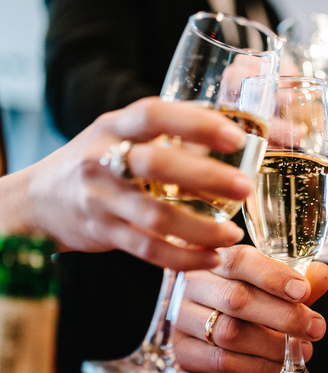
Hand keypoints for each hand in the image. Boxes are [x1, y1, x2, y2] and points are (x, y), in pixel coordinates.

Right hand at [1, 97, 252, 270]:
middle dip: (206, 177)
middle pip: (156, 165)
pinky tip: (211, 258)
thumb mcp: (121, 133)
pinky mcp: (104, 233)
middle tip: (244, 186)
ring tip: (233, 234)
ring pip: (155, 216)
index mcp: (114, 127)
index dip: (196, 123)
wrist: (38, 200)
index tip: (236, 137)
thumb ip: (166, 131)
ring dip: (200, 228)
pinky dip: (182, 257)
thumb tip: (231, 131)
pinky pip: (147, 249)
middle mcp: (103, 159)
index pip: (153, 115)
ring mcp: (101, 199)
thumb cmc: (98, 160)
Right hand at [146, 245, 327, 372]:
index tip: (304, 291)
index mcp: (214, 257)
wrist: (207, 350)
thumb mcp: (270, 289)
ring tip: (303, 349)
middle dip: (284, 315)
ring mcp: (180, 318)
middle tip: (316, 328)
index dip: (273, 275)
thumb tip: (322, 275)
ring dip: (273, 344)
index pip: (239, 260)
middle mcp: (191, 283)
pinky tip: (278, 364)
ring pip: (230, 332)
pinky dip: (257, 365)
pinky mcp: (181, 351)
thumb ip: (296, 281)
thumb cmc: (244, 309)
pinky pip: (222, 361)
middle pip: (236, 299)